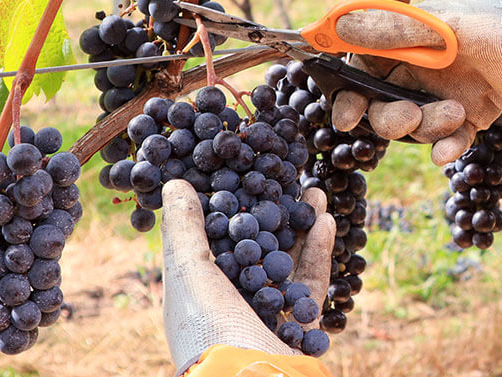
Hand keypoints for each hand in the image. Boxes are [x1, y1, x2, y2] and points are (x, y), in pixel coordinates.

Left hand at [160, 180, 334, 371]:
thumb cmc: (209, 329)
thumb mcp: (188, 273)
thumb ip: (184, 229)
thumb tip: (174, 183)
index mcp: (200, 290)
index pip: (217, 238)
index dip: (233, 204)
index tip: (246, 173)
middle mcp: (232, 300)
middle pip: (257, 245)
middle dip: (274, 211)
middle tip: (287, 179)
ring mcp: (266, 312)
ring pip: (287, 260)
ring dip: (302, 225)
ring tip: (315, 192)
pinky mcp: (298, 323)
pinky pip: (311, 282)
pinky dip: (320, 252)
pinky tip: (327, 222)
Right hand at [331, 0, 501, 164]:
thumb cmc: (498, 24)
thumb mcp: (441, 27)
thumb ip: (388, 32)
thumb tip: (337, 26)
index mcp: (407, 39)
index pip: (363, 70)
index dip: (351, 96)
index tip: (348, 117)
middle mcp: (422, 66)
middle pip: (385, 105)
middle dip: (391, 118)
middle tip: (409, 118)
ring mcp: (446, 91)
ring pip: (416, 125)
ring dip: (428, 127)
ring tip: (456, 115)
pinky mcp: (472, 115)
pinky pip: (449, 139)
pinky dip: (447, 146)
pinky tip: (449, 152)